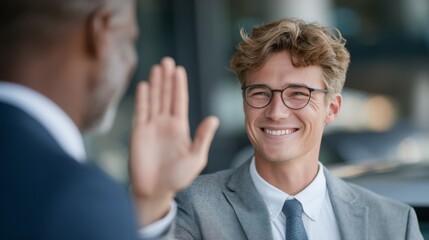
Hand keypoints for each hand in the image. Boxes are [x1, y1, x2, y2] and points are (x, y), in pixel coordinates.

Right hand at [129, 57, 218, 224]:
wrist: (155, 191)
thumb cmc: (177, 177)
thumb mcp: (195, 157)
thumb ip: (203, 137)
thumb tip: (214, 118)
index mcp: (180, 127)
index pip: (179, 101)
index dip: (179, 85)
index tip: (179, 70)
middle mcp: (165, 123)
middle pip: (166, 96)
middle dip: (167, 79)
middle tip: (167, 61)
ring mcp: (151, 127)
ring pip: (154, 100)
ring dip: (155, 84)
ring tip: (157, 67)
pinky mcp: (139, 132)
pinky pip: (141, 111)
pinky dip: (142, 99)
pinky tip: (145, 86)